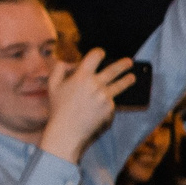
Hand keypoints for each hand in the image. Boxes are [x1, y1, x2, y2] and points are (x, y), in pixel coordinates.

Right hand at [40, 48, 134, 164]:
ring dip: (127, 80)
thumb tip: (65, 62)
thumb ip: (58, 70)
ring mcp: (105, 97)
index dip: (99, 53)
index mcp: (82, 76)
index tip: (102, 53)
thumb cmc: (58, 108)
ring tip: (132, 77)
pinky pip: (111, 103)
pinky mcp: (110, 109)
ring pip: (120, 85)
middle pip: (114, 70)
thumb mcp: (53, 86)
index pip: (95, 56)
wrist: (68, 131)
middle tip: (129, 62)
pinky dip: (108, 103)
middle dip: (123, 65)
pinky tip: (101, 107)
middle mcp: (96, 85)